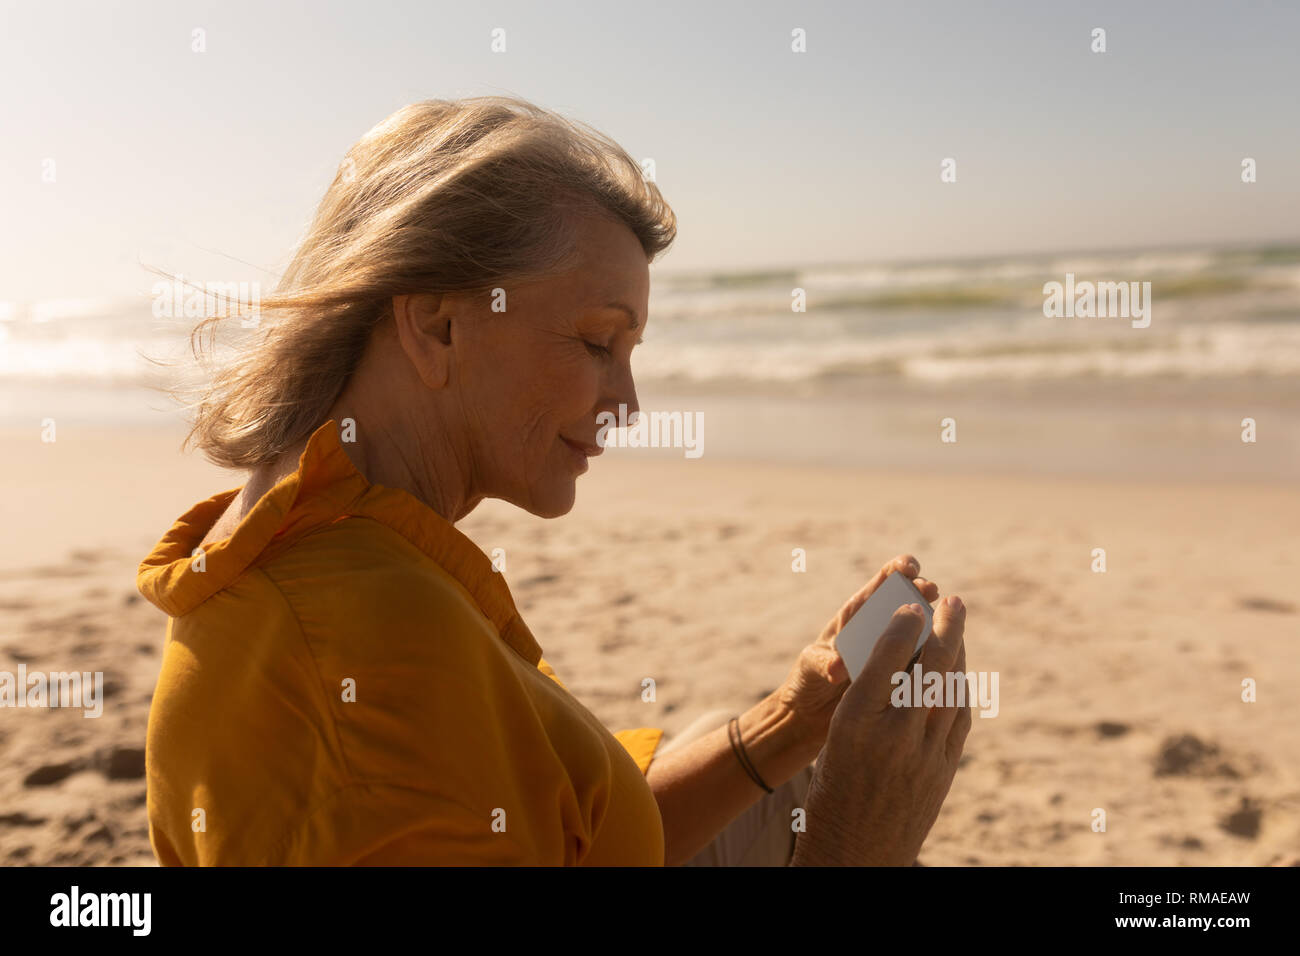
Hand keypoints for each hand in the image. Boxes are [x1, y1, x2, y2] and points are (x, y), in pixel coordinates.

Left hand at [776, 554, 940, 746]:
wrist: (815, 712)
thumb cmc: (810, 680)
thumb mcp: (812, 667)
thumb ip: (823, 662)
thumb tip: (836, 668)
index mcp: (858, 612)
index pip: (885, 579)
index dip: (901, 567)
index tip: (911, 570)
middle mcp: (882, 625)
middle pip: (911, 597)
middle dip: (924, 590)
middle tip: (931, 593)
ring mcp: (896, 648)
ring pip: (924, 629)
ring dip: (937, 624)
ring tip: (944, 624)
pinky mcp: (905, 672)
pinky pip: (925, 659)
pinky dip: (938, 656)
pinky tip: (950, 659)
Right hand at [790, 593, 970, 865]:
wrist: (853, 854)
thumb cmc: (832, 791)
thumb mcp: (837, 740)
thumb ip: (866, 699)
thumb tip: (901, 656)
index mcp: (855, 723)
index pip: (886, 661)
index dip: (903, 628)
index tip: (913, 605)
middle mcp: (894, 736)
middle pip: (929, 668)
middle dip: (946, 629)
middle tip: (953, 601)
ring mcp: (925, 755)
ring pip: (951, 690)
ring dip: (960, 654)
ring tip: (959, 628)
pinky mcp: (944, 772)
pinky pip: (958, 719)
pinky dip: (961, 689)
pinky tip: (959, 674)